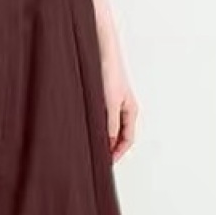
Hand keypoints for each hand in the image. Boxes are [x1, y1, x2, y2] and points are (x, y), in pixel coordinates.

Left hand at [99, 34, 137, 163]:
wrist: (100, 50)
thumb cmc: (109, 72)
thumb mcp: (110, 103)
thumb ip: (110, 124)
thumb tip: (109, 143)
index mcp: (131, 110)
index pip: (128, 139)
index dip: (118, 153)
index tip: (107, 164)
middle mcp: (123, 107)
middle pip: (119, 135)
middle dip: (109, 148)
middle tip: (97, 159)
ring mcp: (113, 102)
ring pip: (109, 126)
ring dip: (101, 137)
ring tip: (89, 146)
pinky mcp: (102, 97)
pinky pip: (101, 117)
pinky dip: (95, 126)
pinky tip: (84, 128)